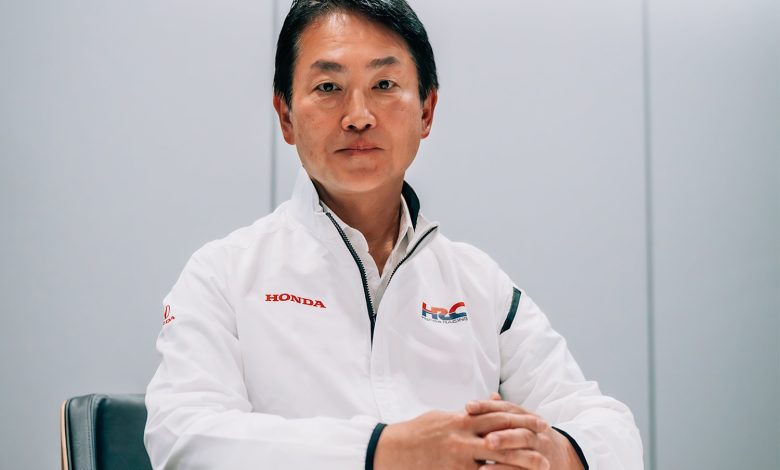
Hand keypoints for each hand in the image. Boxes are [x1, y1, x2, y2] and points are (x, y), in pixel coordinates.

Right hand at [373, 409, 544, 469]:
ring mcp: (459, 459)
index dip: (521, 418)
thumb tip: (490, 403)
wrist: (393, 450)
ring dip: (520, 464)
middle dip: (526, 441)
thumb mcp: (445, 416)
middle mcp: (463, 439)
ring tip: (540, 466)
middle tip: (546, 444)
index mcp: (462, 420)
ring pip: (497, 462)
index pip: (498, 416)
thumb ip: (470, 413)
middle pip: (502, 439)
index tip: (538, 421)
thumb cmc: (419, 432)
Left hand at [465, 393, 583, 469]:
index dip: (488, 407)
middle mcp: (537, 434)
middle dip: (503, 436)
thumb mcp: (522, 420)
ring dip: (506, 459)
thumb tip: (490, 395)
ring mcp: (541, 452)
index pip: (508, 409)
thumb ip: (504, 411)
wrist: (565, 457)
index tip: (468, 407)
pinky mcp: (541, 468)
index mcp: (528, 417)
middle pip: (520, 432)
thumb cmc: (533, 437)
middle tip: (486, 440)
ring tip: (483, 466)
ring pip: (525, 454)